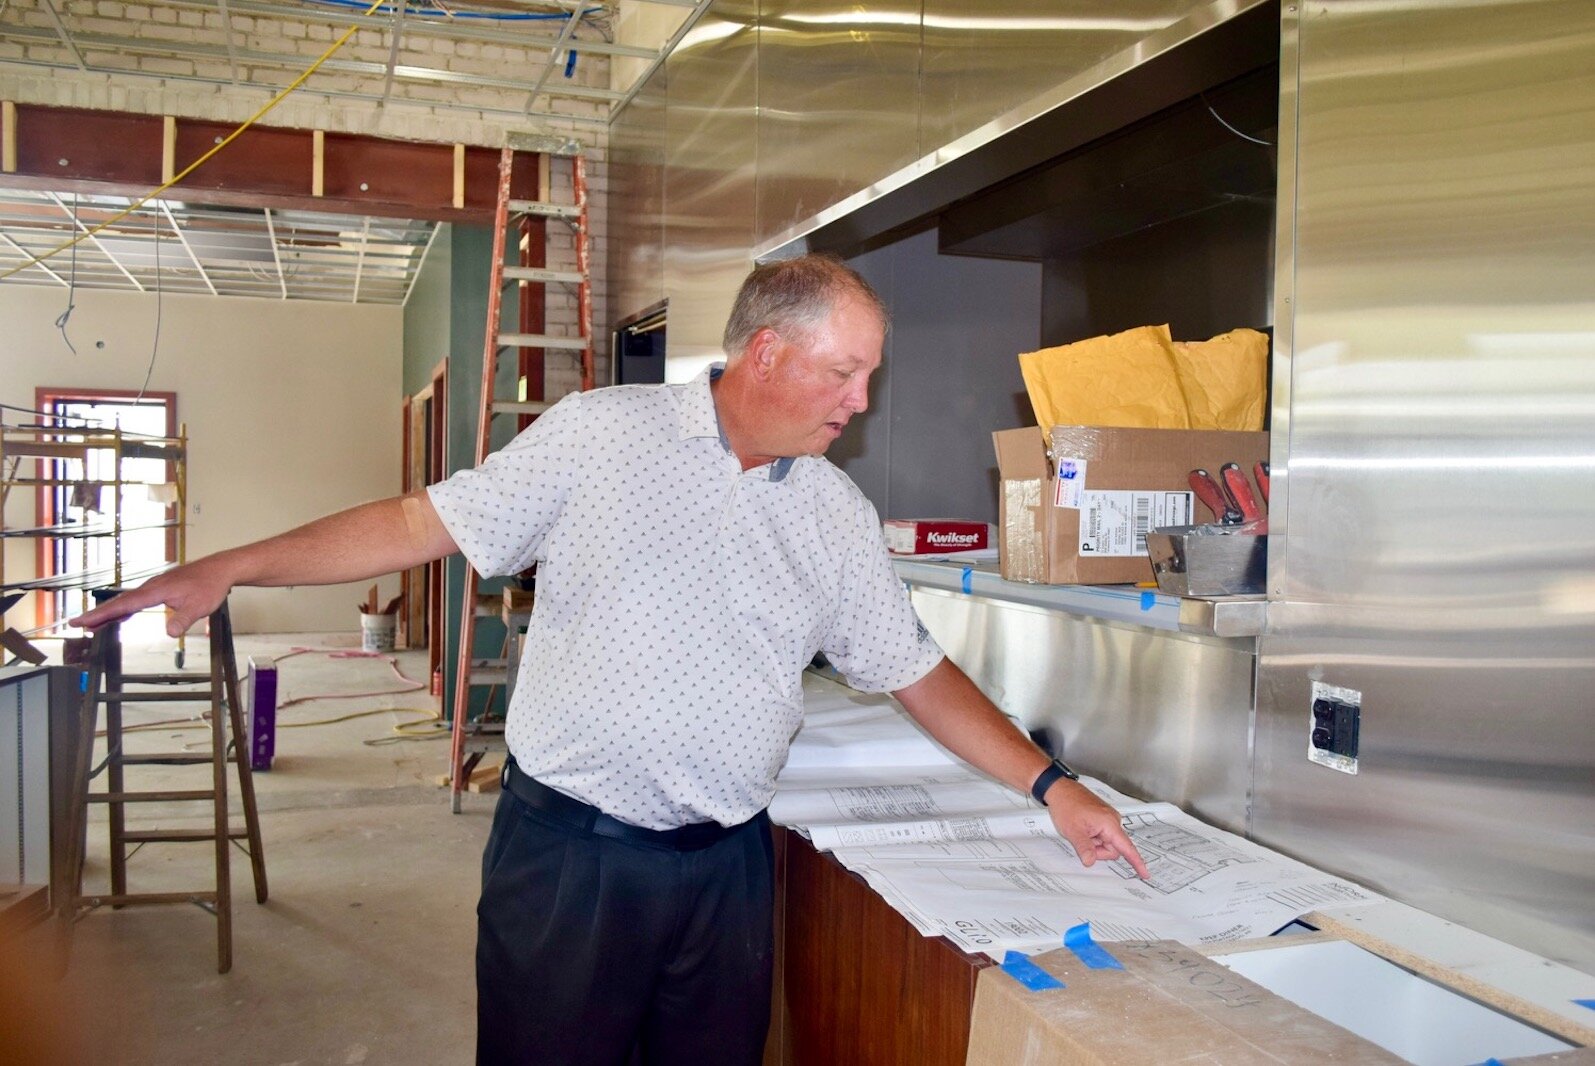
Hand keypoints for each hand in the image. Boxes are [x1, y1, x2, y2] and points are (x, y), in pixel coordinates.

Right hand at [70, 556, 235, 636]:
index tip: (82, 620)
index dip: (101, 614)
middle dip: (97, 614)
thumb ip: (183, 620)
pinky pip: (137, 599)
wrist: (220, 569)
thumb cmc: (210, 585)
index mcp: (156, 591)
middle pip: (119, 602)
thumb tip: (170, 633)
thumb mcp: (199, 607)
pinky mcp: (161, 588)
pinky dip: (125, 608)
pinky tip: (121, 616)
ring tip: (93, 624)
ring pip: (127, 600)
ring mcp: (155, 586)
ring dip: (109, 612)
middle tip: (77, 623)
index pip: (123, 605)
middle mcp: (151, 586)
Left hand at [1045, 779, 1150, 878]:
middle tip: (1082, 840)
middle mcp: (1113, 820)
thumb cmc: (1067, 805)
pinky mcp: (1103, 818)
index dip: (1136, 862)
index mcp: (1109, 823)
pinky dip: (1093, 837)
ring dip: (1094, 843)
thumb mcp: (1073, 831)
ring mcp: (1108, 819)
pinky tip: (1083, 829)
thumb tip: (1091, 862)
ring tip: (1081, 831)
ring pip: (1106, 842)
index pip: (1127, 847)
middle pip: (1113, 848)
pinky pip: (1102, 835)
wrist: (1060, 789)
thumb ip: (1084, 848)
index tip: (1145, 874)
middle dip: (1098, 850)